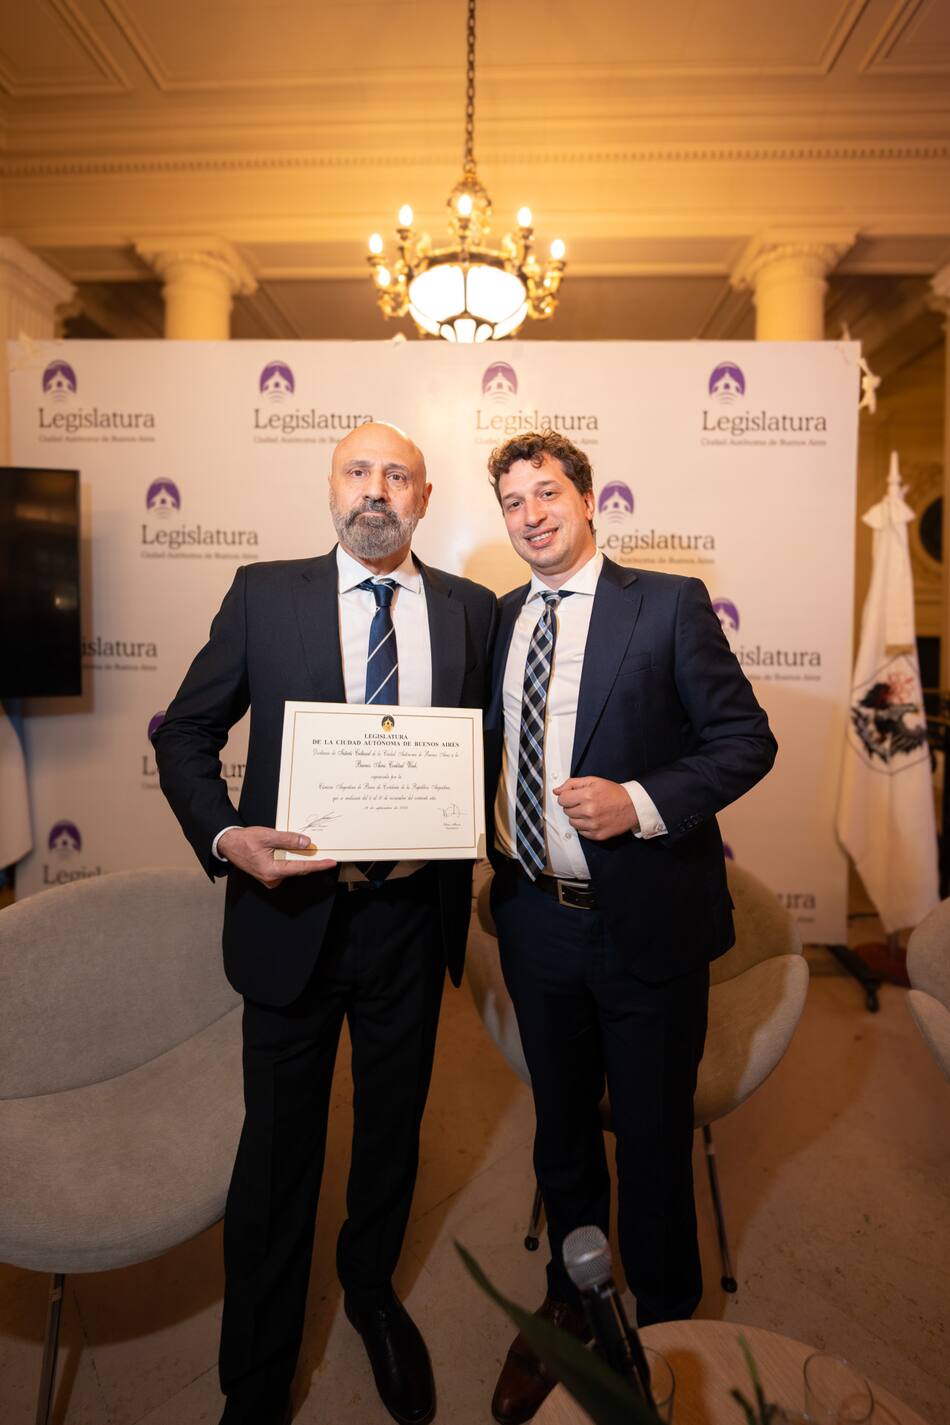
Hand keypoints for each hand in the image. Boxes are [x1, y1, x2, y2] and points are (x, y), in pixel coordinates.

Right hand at [217, 826, 336, 889]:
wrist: (229, 844)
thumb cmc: (244, 840)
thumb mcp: (267, 836)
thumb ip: (287, 840)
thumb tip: (306, 843)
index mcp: (271, 871)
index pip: (300, 867)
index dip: (317, 865)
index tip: (331, 862)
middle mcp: (272, 879)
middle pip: (297, 868)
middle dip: (310, 859)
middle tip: (323, 850)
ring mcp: (270, 879)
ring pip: (291, 867)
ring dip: (298, 857)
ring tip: (303, 845)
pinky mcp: (269, 875)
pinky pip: (285, 867)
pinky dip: (290, 858)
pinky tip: (292, 850)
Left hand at [552, 777, 639, 841]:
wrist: (632, 806)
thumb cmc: (613, 793)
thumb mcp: (593, 781)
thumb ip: (572, 784)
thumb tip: (556, 791)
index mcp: (587, 795)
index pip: (562, 799)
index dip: (566, 797)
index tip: (572, 796)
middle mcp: (589, 811)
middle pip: (566, 811)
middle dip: (572, 806)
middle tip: (584, 803)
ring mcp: (593, 825)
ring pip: (572, 822)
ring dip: (577, 817)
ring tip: (589, 811)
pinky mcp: (597, 835)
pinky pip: (581, 832)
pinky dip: (584, 826)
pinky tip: (593, 819)